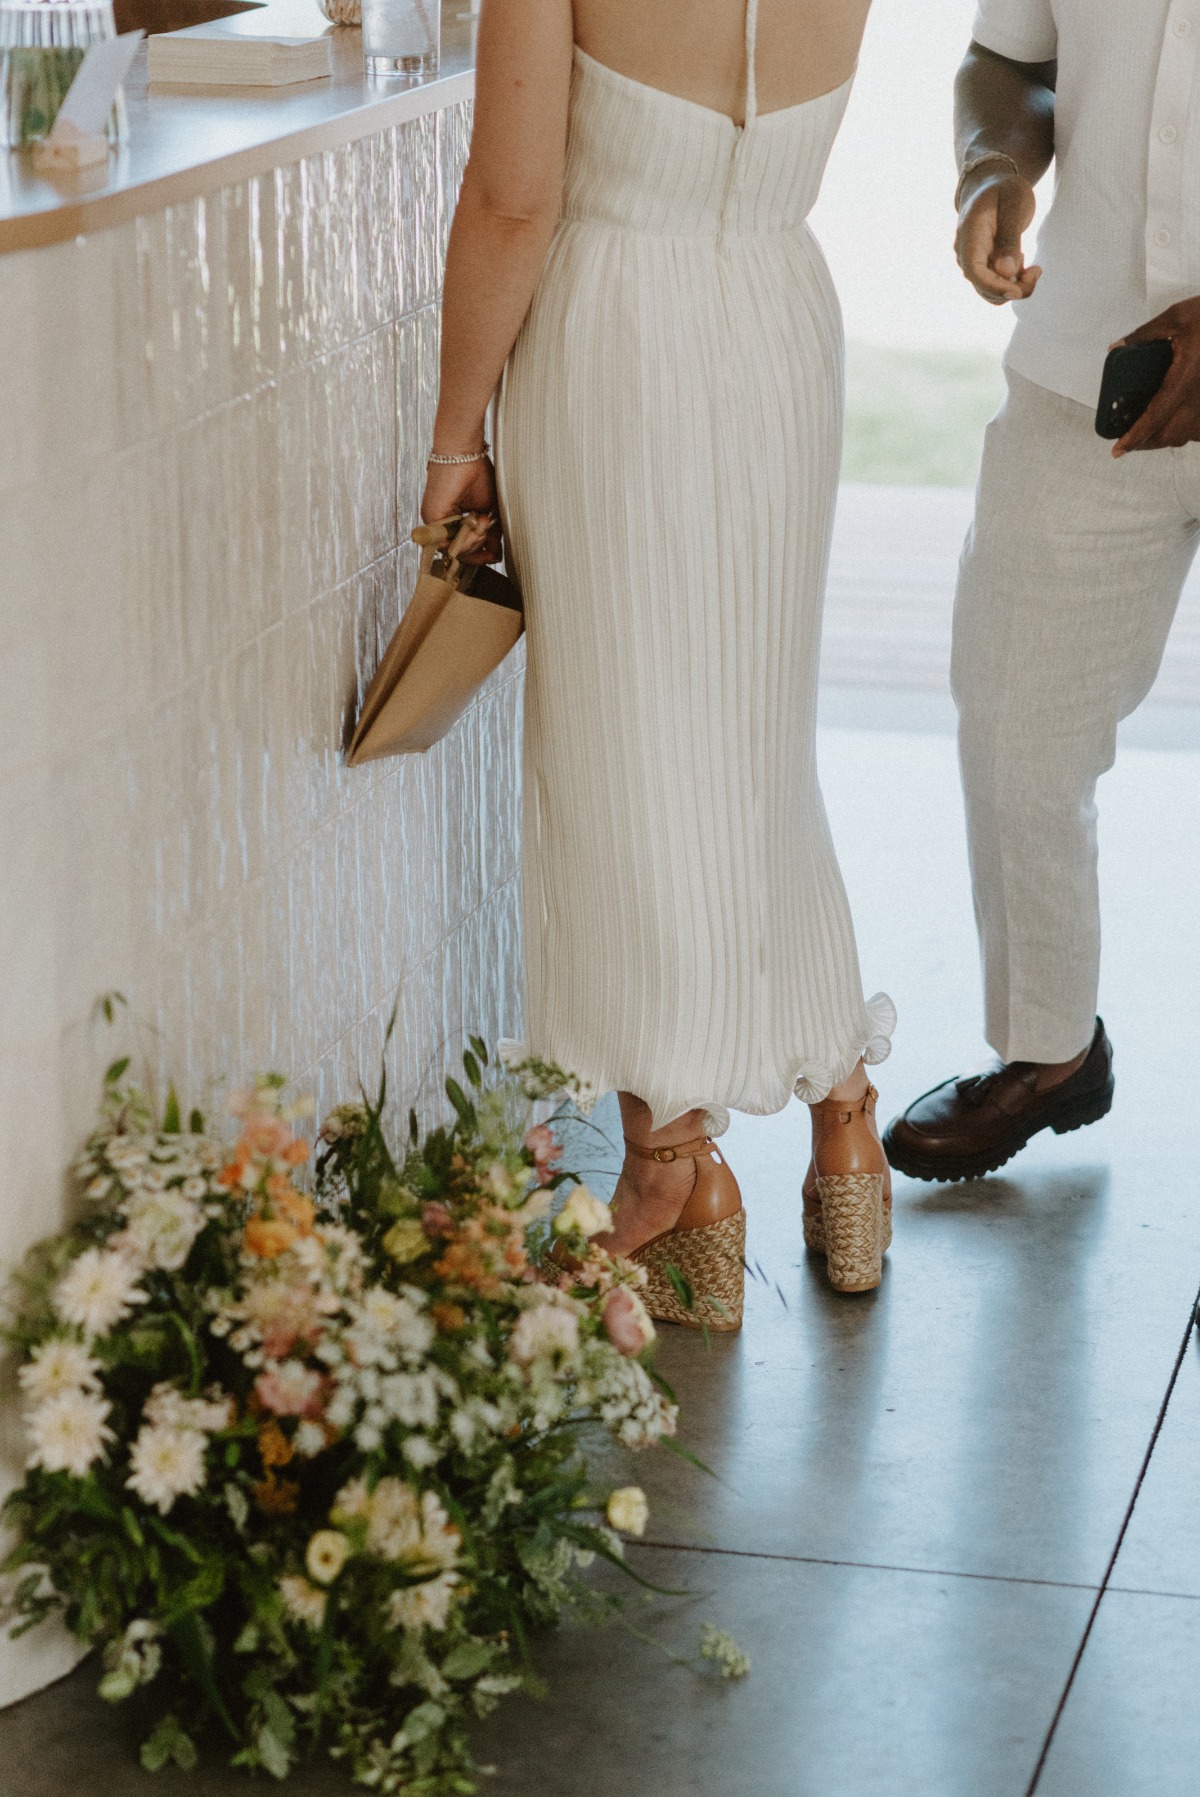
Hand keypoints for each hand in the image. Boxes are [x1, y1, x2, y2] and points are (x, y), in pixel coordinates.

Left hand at [419, 456, 503, 562]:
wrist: (464, 453)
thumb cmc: (475, 472)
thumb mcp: (489, 510)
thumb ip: (490, 534)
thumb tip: (495, 553)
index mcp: (453, 522)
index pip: (462, 550)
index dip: (478, 556)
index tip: (493, 555)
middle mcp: (441, 524)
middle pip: (458, 553)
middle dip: (478, 547)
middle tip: (488, 529)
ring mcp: (434, 523)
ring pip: (453, 550)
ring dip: (473, 540)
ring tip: (483, 520)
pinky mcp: (431, 518)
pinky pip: (447, 541)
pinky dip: (465, 536)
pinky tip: (475, 521)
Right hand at [955, 167, 1041, 305]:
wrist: (991, 185)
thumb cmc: (1004, 190)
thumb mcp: (1014, 203)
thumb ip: (1010, 237)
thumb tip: (1006, 272)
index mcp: (970, 235)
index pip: (975, 272)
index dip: (995, 286)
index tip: (1018, 291)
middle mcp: (965, 253)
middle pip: (983, 287)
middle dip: (1012, 289)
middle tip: (1038, 271)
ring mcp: (972, 262)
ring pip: (991, 291)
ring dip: (1015, 288)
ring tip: (1035, 269)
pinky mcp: (982, 267)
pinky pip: (996, 285)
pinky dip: (1014, 283)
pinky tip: (1026, 265)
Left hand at [1112, 299, 1199, 456]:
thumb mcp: (1177, 316)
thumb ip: (1145, 334)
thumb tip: (1117, 347)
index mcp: (1187, 376)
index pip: (1155, 416)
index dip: (1135, 437)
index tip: (1119, 449)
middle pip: (1170, 435)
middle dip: (1146, 444)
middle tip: (1129, 442)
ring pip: (1187, 435)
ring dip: (1167, 439)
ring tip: (1150, 434)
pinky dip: (1188, 432)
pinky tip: (1179, 424)